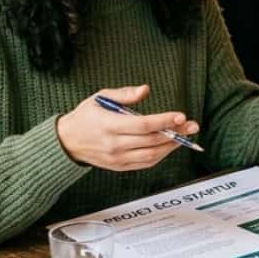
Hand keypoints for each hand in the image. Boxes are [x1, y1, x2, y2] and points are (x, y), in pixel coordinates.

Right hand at [56, 85, 198, 170]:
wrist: (66, 142)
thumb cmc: (85, 116)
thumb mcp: (100, 97)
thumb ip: (124, 94)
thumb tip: (145, 90)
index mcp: (108, 125)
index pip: (142, 125)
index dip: (164, 121)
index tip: (180, 115)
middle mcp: (113, 145)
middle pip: (151, 141)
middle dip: (175, 133)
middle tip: (192, 125)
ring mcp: (116, 158)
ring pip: (151, 155)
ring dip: (171, 146)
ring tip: (185, 136)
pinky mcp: (119, 167)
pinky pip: (145, 164)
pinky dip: (160, 156)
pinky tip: (169, 146)